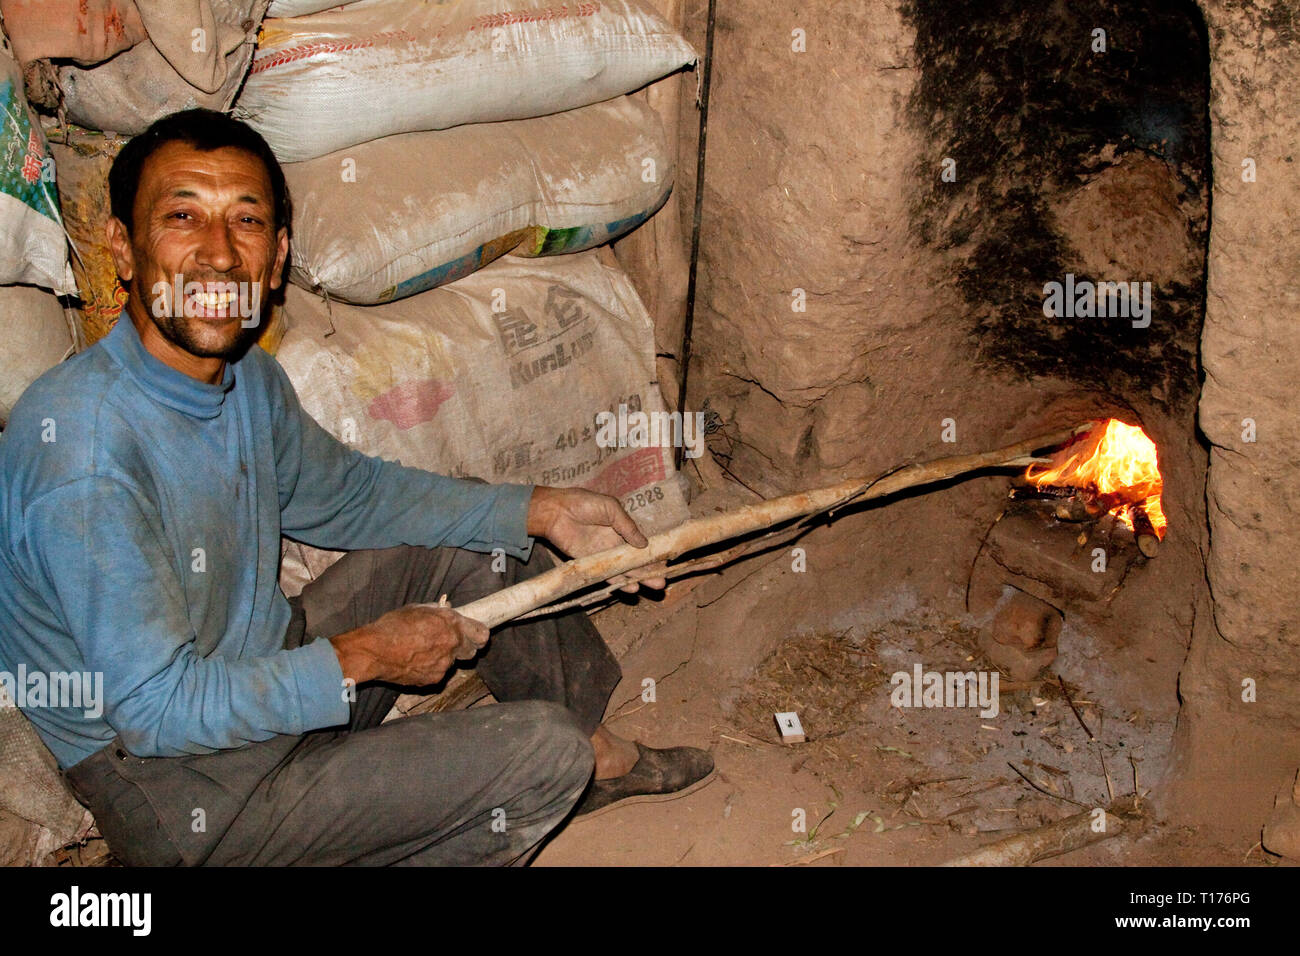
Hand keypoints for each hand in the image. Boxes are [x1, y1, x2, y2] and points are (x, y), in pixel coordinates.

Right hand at [330, 604, 488, 685]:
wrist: (373, 651)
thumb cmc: (392, 626)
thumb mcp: (417, 609)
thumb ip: (438, 612)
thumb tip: (448, 611)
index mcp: (451, 623)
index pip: (482, 634)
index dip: (479, 635)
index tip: (475, 635)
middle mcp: (452, 644)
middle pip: (472, 651)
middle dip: (463, 647)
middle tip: (448, 643)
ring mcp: (444, 664)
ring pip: (453, 662)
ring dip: (444, 657)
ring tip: (422, 651)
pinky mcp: (434, 679)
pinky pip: (438, 672)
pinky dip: (431, 668)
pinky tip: (415, 661)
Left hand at [527, 486, 666, 592]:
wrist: (556, 511)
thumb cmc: (583, 503)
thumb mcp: (611, 508)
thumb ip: (627, 526)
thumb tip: (644, 544)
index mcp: (622, 529)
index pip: (641, 545)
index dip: (653, 554)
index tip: (666, 562)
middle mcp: (615, 544)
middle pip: (636, 561)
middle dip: (650, 571)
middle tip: (663, 581)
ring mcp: (603, 556)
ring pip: (624, 571)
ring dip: (638, 579)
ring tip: (654, 586)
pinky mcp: (591, 564)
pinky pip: (607, 576)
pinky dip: (619, 583)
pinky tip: (631, 588)